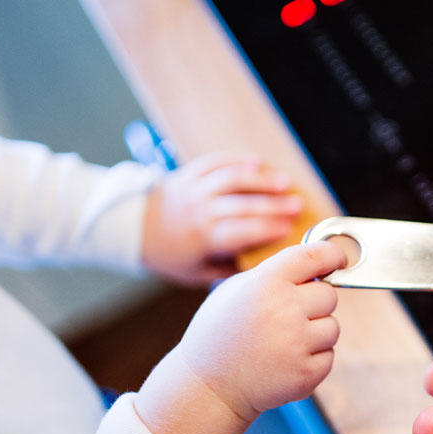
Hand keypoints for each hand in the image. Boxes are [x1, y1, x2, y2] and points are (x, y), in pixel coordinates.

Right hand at [135, 241, 342, 433]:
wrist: (209, 387)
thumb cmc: (221, 334)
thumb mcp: (235, 290)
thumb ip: (275, 274)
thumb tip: (317, 265)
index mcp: (266, 283)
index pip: (315, 256)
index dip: (333, 255)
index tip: (337, 260)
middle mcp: (284, 309)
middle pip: (329, 295)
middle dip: (314, 304)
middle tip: (287, 317)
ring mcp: (297, 343)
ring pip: (333, 327)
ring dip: (315, 333)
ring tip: (282, 342)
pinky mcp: (306, 373)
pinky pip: (329, 356)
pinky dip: (313, 359)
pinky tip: (285, 361)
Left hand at [141, 153, 302, 284]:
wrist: (134, 228)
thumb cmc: (172, 254)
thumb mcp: (196, 273)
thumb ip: (228, 270)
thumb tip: (261, 268)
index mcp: (202, 238)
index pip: (238, 232)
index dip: (265, 229)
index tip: (288, 229)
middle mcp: (198, 210)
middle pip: (240, 204)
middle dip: (273, 204)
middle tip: (298, 206)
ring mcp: (194, 188)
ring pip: (231, 179)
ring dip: (261, 179)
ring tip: (286, 182)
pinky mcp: (191, 172)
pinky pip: (216, 161)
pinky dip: (238, 160)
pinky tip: (259, 162)